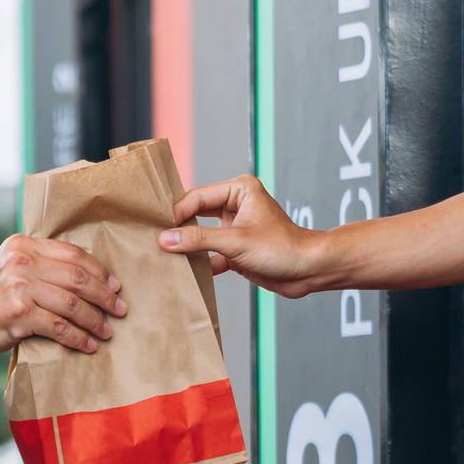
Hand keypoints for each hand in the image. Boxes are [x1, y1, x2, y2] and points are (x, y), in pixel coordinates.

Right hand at [0, 235, 125, 391]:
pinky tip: (88, 345)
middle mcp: (20, 260)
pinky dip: (78, 338)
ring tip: (107, 331)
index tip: (115, 286)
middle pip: (77, 277)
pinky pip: (60, 327)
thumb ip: (40, 264)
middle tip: (120, 310)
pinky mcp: (19, 313)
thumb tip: (88, 275)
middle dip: (104, 296)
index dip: (99, 271)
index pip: (72, 253)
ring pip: (73, 303)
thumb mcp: (10, 269)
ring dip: (95, 320)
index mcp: (22, 244)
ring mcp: (19, 286)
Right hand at [158, 174, 326, 297]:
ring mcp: (235, 228)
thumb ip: (199, 240)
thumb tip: (166, 239)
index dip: (178, 213)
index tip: (160, 229)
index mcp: (239, 190)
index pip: (198, 197)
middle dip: (179, 227)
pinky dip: (200, 262)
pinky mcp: (236, 249)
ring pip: (201, 235)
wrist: (309, 272)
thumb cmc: (282, 248)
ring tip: (164, 255)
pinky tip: (184, 272)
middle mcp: (236, 205)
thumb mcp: (236, 242)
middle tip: (155, 238)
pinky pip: (210, 253)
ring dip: (188, 247)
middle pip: (196, 214)